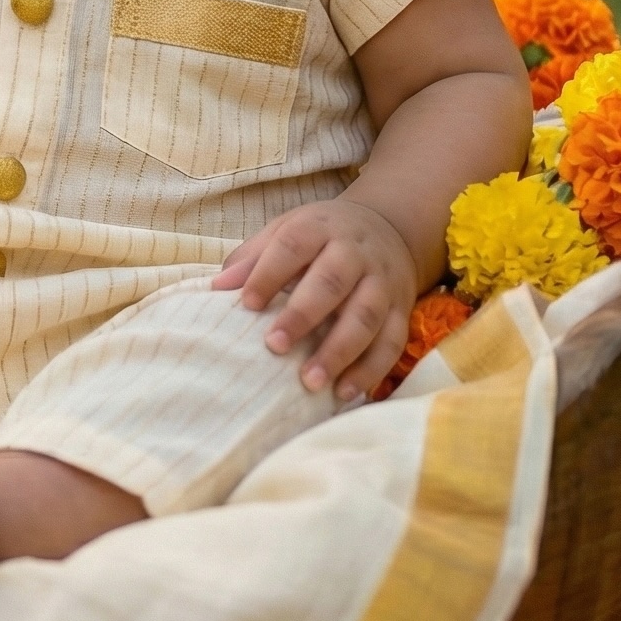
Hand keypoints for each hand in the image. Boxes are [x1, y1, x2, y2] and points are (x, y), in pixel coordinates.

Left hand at [211, 196, 416, 403]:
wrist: (388, 229)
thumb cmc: (321, 237)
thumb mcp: (287, 230)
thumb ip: (253, 257)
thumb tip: (218, 287)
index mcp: (319, 229)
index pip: (293, 246)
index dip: (269, 274)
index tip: (246, 304)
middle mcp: (355, 253)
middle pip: (331, 283)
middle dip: (302, 316)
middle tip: (274, 346)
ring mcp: (382, 283)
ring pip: (364, 317)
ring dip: (338, 352)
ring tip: (310, 381)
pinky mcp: (402, 310)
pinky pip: (391, 342)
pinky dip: (370, 370)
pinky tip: (344, 392)